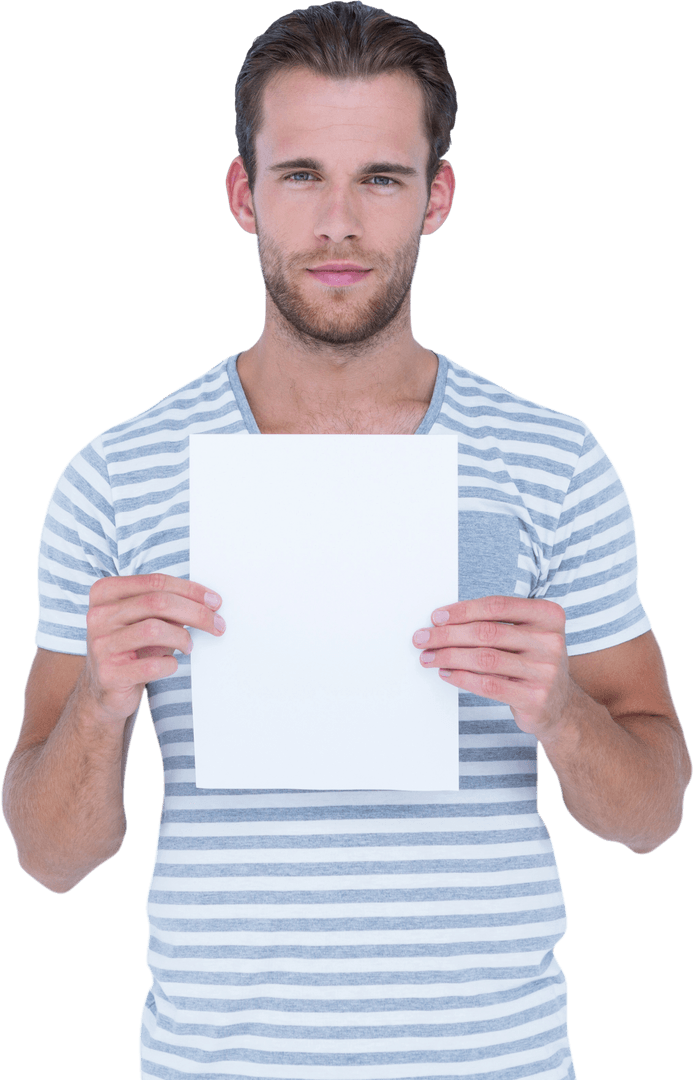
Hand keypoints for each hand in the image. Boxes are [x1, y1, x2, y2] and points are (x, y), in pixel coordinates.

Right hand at [82, 573, 224, 723]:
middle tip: (217, 624)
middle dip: (195, 612)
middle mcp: (98, 615)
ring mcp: (100, 644)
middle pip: (158, 602)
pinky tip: (170, 664)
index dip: (190, 590)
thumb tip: (207, 602)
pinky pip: (152, 665)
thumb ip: (167, 606)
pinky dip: (170, 664)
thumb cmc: (131, 648)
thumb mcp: (145, 620)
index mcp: (105, 592)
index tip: (214, 601)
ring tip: (189, 646)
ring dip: (182, 638)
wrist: (103, 689)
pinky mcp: (109, 674)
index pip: (155, 582)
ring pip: (154, 630)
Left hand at [412, 595, 574, 736]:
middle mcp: (550, 641)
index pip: (497, 606)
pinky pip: (488, 684)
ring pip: (484, 658)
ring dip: (449, 657)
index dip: (462, 610)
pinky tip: (446, 673)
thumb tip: (443, 622)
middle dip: (447, 635)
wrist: (560, 705)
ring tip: (429, 657)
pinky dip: (461, 678)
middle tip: (423, 638)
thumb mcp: (526, 635)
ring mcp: (545, 671)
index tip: (436, 617)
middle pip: (486, 632)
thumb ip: (495, 624)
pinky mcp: (535, 697)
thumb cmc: (532, 663)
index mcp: (548, 615)